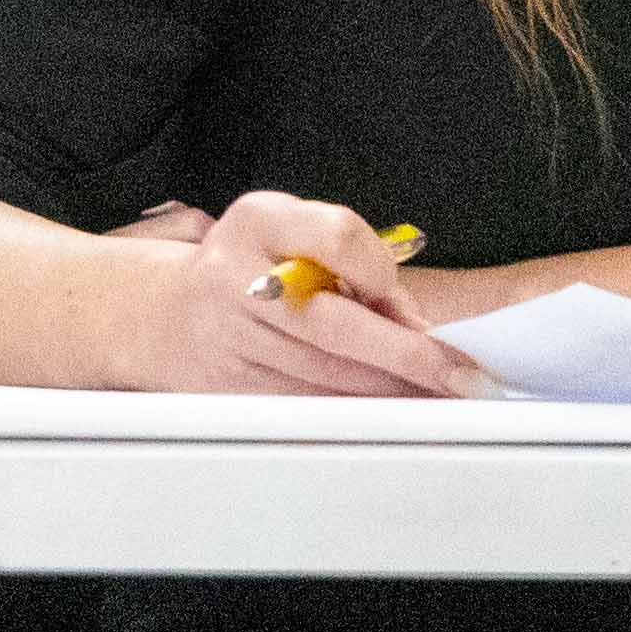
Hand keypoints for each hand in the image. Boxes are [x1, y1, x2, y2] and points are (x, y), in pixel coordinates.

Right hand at [114, 188, 476, 399]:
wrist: (171, 313)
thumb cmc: (255, 265)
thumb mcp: (296, 231)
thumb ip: (352, 257)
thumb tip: (409, 321)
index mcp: (257, 221)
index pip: (336, 237)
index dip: (379, 272)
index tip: (403, 301)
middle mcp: (233, 277)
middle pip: (333, 323)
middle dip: (404, 356)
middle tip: (459, 374)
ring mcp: (227, 337)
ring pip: (323, 374)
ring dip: (389, 390)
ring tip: (439, 395)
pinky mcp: (229, 387)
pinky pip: (303, 403)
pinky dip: (353, 410)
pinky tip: (389, 409)